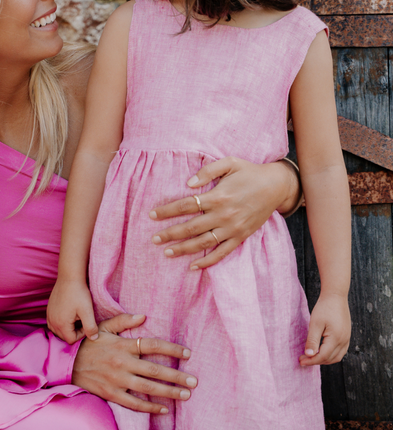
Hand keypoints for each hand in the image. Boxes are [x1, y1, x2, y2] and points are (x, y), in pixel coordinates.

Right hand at [47, 279, 98, 343]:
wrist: (69, 277)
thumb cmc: (79, 293)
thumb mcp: (87, 311)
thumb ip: (90, 327)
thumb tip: (94, 338)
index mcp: (61, 324)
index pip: (71, 340)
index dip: (82, 334)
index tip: (87, 322)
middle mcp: (52, 322)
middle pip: (64, 336)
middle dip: (74, 331)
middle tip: (82, 320)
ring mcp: (49, 315)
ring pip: (58, 330)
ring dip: (68, 328)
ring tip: (76, 317)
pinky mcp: (49, 310)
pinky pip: (54, 323)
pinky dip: (61, 322)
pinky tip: (69, 313)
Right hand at [72, 313, 197, 413]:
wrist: (65, 364)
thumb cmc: (86, 344)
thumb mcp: (102, 328)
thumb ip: (123, 321)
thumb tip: (143, 316)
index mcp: (122, 345)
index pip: (152, 345)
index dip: (172, 349)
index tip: (188, 354)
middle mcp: (122, 363)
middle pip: (155, 369)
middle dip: (177, 376)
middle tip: (194, 381)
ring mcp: (117, 380)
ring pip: (148, 387)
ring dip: (169, 392)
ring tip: (186, 395)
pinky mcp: (111, 394)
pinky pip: (134, 403)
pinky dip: (150, 407)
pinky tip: (164, 409)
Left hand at [149, 156, 298, 269]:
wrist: (277, 186)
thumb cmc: (250, 172)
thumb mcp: (230, 162)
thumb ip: (208, 171)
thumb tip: (188, 183)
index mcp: (218, 196)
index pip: (186, 206)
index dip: (167, 211)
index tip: (152, 215)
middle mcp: (224, 215)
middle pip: (191, 227)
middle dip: (170, 234)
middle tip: (153, 239)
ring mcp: (233, 228)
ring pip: (204, 243)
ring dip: (184, 249)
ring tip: (167, 253)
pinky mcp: (241, 237)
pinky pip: (222, 252)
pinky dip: (208, 261)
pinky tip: (193, 266)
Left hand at [299, 292, 350, 365]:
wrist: (336, 296)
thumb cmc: (324, 307)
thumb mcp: (315, 323)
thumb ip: (312, 340)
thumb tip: (309, 354)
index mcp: (336, 338)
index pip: (323, 356)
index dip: (311, 361)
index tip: (300, 361)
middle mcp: (344, 341)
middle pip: (330, 359)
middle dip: (316, 361)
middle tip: (303, 359)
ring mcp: (347, 338)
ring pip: (336, 357)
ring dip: (324, 360)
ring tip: (311, 357)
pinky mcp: (347, 335)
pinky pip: (340, 351)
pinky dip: (331, 355)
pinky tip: (322, 352)